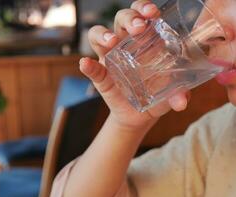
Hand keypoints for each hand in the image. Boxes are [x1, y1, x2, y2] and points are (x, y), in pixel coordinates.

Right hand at [80, 0, 190, 130]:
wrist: (140, 116)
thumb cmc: (157, 95)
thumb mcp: (171, 93)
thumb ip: (179, 94)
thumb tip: (181, 102)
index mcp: (145, 41)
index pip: (141, 15)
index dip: (144, 8)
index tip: (152, 12)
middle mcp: (124, 44)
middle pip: (120, 20)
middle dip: (129, 18)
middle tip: (138, 28)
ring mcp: (109, 59)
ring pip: (98, 35)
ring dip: (103, 34)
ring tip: (111, 41)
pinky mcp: (100, 76)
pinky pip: (91, 68)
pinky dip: (87, 65)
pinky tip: (86, 63)